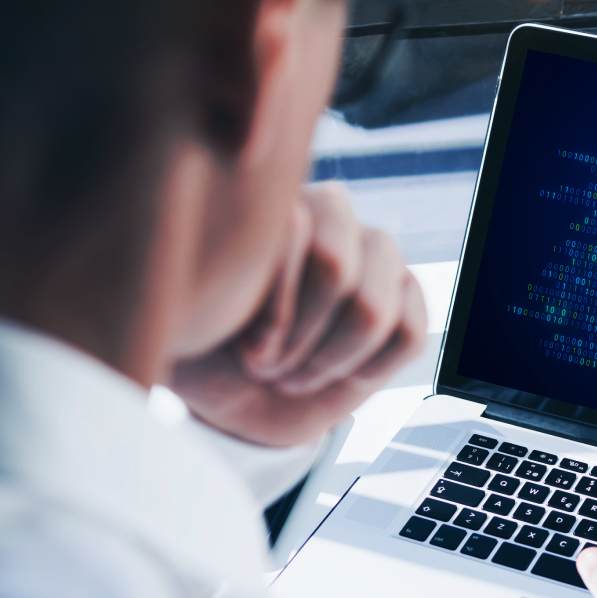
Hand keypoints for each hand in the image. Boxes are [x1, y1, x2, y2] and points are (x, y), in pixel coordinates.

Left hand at [171, 183, 426, 446]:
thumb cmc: (206, 347)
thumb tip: (259, 240)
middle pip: (334, 268)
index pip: (293, 231)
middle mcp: (331, 214)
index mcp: (274, 200)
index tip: (245, 353)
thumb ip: (216, 270)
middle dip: (298, 338)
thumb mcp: (188, 312)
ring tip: (295, 373)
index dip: (272, 310)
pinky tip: (334, 372)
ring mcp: (375, 254)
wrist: (237, 397)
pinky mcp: (406, 297)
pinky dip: (367, 369)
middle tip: (267, 366)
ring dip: (328, 360)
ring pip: (373, 308)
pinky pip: (408, 334)